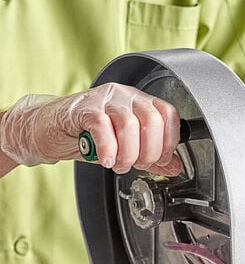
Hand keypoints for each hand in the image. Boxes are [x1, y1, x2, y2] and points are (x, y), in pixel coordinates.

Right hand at [0, 83, 181, 174]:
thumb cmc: (90, 137)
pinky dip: (109, 148)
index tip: (162, 160)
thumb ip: (152, 157)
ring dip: (128, 153)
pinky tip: (107, 160)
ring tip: (120, 165)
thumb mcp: (128, 149)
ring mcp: (104, 99)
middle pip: (151, 120)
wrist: (50, 129)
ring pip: (129, 124)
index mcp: (141, 103)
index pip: (168, 114)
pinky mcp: (83, 108)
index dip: (169, 141)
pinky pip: (102, 126)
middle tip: (137, 164)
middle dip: (149, 151)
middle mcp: (125, 96)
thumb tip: (176, 167)